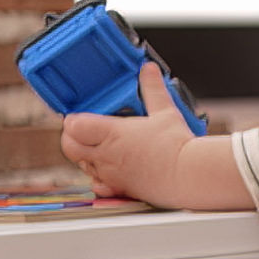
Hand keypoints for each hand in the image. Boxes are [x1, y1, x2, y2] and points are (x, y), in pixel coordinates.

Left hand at [60, 62, 203, 202]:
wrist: (188, 174)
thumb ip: (152, 89)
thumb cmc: (177, 144)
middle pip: (70, 147)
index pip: (73, 126)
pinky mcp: (120, 189)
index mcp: (112, 133)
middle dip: (72, 139)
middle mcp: (105, 155)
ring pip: (82, 166)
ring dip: (86, 157)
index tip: (81, 118)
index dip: (73, 121)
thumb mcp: (165, 111)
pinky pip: (98, 185)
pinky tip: (111, 172)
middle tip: (83, 134)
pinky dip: (99, 179)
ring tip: (102, 149)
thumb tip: (149, 69)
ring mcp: (111, 174)